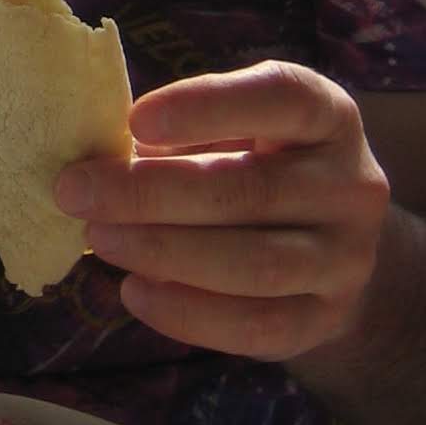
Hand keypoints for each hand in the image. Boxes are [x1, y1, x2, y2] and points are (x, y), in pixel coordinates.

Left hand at [53, 62, 390, 362]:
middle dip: (151, 193)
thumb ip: (176, 134)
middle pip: (250, 190)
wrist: (327, 248)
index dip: (208, 105)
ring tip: (99, 238)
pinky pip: (256, 326)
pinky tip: (133, 290)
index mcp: (328, 117)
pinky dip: (187, 313)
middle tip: (74, 191)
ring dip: (163, 252)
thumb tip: (92, 156)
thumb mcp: (232, 130)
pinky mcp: (326, 320)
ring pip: (254, 264)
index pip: (281, 97)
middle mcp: (352, 185)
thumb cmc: (253, 165)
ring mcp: (346, 259)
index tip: (133, 119)